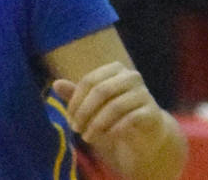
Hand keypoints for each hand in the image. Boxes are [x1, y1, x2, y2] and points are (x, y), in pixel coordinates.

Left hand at [54, 62, 177, 177]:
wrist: (142, 132)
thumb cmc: (112, 116)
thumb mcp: (92, 106)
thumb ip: (76, 95)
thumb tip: (56, 84)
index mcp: (116, 70)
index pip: (90, 80)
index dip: (75, 101)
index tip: (69, 119)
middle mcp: (132, 76)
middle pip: (102, 90)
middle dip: (84, 113)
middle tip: (76, 129)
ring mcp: (143, 92)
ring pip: (115, 106)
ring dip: (96, 125)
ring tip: (87, 137)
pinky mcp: (151, 111)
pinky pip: (130, 119)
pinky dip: (114, 130)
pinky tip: (108, 136)